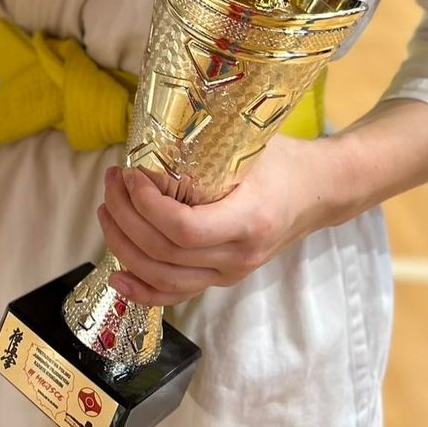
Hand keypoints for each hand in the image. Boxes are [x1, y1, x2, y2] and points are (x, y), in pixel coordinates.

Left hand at [97, 136, 338, 305]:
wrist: (319, 191)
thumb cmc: (283, 160)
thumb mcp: (251, 144)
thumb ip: (207, 146)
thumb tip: (152, 132)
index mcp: (248, 220)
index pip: (185, 230)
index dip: (147, 207)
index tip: (131, 175)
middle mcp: (238, 256)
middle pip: (165, 254)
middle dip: (126, 218)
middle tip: (112, 182)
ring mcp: (230, 272)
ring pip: (164, 277)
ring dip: (124, 245)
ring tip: (108, 208)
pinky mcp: (221, 277)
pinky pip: (176, 294)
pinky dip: (143, 290)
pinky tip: (117, 275)